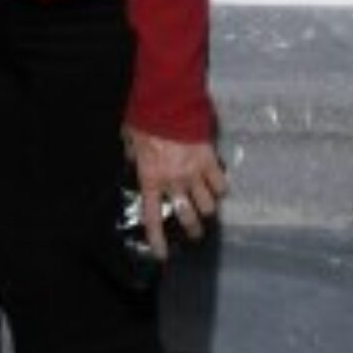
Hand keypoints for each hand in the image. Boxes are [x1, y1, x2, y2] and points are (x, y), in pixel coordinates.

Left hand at [125, 125, 225, 258]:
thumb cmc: (146, 116)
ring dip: (207, 207)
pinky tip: (217, 184)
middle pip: (188, 217)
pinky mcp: (210, 161)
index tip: (162, 254)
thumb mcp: (131, 137)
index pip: (153, 216)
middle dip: (193, 229)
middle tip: (195, 231)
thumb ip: (134, 154)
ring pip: (208, 206)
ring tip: (207, 205)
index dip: (157, 239)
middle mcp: (174, 181)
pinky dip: (220, 187)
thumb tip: (135, 160)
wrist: (168, 98)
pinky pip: (221, 185)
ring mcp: (194, 173)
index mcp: (151, 177)